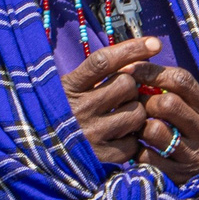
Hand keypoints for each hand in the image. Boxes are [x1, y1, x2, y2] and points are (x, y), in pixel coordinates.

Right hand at [64, 37, 161, 166]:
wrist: (43, 151)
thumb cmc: (66, 112)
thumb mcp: (72, 87)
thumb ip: (99, 71)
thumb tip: (143, 53)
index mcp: (69, 87)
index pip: (102, 61)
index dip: (131, 49)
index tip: (155, 43)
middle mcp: (78, 109)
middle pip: (127, 84)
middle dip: (131, 88)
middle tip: (121, 97)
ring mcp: (89, 134)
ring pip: (136, 112)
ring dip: (135, 113)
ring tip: (120, 117)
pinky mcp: (100, 156)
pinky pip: (134, 141)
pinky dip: (132, 139)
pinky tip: (120, 137)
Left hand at [126, 60, 198, 184]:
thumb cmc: (189, 132)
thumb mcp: (191, 109)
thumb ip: (171, 89)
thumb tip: (132, 65)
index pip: (181, 80)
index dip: (151, 72)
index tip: (129, 69)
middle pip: (167, 103)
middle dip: (145, 101)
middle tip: (136, 104)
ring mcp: (194, 155)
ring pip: (154, 130)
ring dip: (139, 127)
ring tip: (138, 127)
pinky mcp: (178, 175)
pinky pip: (146, 156)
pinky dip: (137, 150)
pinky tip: (138, 147)